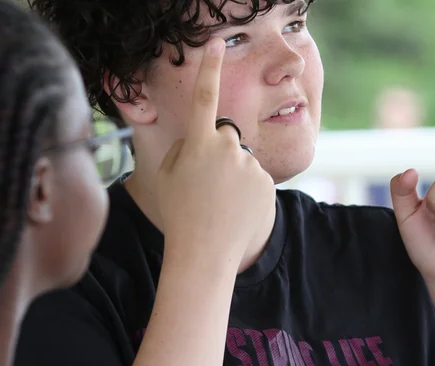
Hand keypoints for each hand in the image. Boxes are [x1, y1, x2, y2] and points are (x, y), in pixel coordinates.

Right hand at [155, 38, 274, 263]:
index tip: (216, 44)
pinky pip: (255, 178)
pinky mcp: (267, 182)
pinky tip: (235, 210)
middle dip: (218, 151)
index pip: (204, 97)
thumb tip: (201, 140)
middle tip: (206, 184)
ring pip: (241, 160)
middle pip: (225, 135)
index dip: (210, 68)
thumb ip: (185, 149)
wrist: (205, 252)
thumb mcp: (168, 176)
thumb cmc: (179, 214)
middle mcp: (227, 148)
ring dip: (232, 174)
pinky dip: (247, 190)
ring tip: (219, 203)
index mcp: (197, 143)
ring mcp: (249, 165)